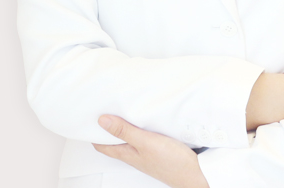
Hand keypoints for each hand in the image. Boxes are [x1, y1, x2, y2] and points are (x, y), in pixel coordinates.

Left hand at [92, 115, 209, 187]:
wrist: (194, 173)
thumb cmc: (170, 161)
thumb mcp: (145, 142)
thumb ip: (124, 131)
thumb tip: (102, 121)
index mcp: (126, 154)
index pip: (102, 144)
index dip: (93, 132)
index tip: (88, 117)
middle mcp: (133, 154)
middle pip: (113, 141)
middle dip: (106, 127)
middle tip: (102, 110)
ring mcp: (144, 153)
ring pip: (127, 139)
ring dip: (122, 126)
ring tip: (119, 110)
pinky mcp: (156, 150)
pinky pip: (141, 137)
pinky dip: (137, 128)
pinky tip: (142, 119)